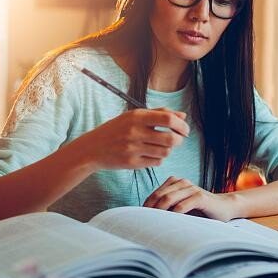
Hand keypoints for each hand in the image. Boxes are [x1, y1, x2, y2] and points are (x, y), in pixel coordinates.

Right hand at [74, 108, 188, 170]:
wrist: (92, 148)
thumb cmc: (116, 129)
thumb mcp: (134, 116)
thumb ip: (159, 113)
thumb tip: (182, 116)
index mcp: (136, 117)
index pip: (168, 119)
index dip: (181, 125)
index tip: (185, 129)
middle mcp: (134, 132)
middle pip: (170, 139)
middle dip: (179, 140)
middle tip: (178, 139)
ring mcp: (133, 149)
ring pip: (165, 152)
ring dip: (168, 150)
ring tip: (162, 146)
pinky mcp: (131, 163)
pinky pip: (156, 162)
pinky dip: (159, 158)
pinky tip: (152, 154)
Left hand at [143, 176, 237, 220]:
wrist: (224, 207)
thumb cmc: (200, 210)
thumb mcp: (182, 207)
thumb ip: (168, 208)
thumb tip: (147, 220)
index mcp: (175, 182)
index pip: (154, 194)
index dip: (146, 207)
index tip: (140, 221)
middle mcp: (182, 182)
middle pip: (159, 196)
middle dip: (150, 210)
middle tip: (145, 225)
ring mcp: (191, 188)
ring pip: (168, 199)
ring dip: (159, 212)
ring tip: (155, 225)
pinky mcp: (200, 197)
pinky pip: (183, 205)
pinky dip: (174, 214)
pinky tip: (171, 223)